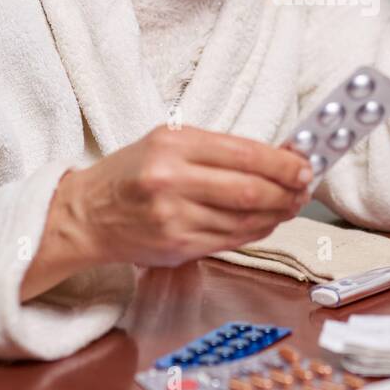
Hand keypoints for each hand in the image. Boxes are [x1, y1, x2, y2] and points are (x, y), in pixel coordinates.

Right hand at [20, 126, 312, 298]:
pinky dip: (255, 232)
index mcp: (173, 145)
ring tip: (289, 206)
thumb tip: (277, 157)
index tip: (305, 165)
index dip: (283, 163)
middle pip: (251, 191)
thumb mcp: (166, 142)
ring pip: (245, 221)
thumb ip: (218, 149)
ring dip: (276, 215)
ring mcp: (174, 217)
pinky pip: (230, 240)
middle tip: (303, 189)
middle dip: (287, 192)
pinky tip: (265, 223)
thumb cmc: (130, 174)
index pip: (245, 154)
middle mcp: (172, 180)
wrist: (85, 215)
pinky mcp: (176, 246)